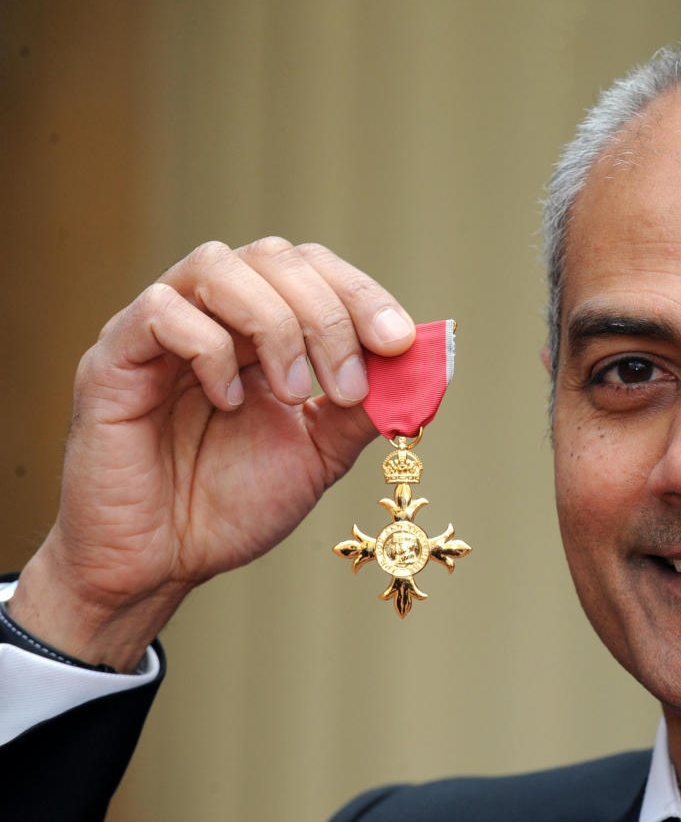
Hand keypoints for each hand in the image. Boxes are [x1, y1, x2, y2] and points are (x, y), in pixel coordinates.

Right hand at [10, 238, 416, 669]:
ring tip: (294, 394)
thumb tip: (427, 367)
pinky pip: (161, 312)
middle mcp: (211, 315)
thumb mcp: (319, 454)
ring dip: (276, 325)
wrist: (160, 564)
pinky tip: (230, 401)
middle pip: (275, 257)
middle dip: (329, 314)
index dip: (362, 295)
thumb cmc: (230, 505)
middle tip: (347, 384)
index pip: (315, 270)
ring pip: (218, 266)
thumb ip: (365, 409)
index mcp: (261, 329)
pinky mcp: (112, 358)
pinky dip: (210, 349)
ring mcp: (158, 331)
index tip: (400, 342)